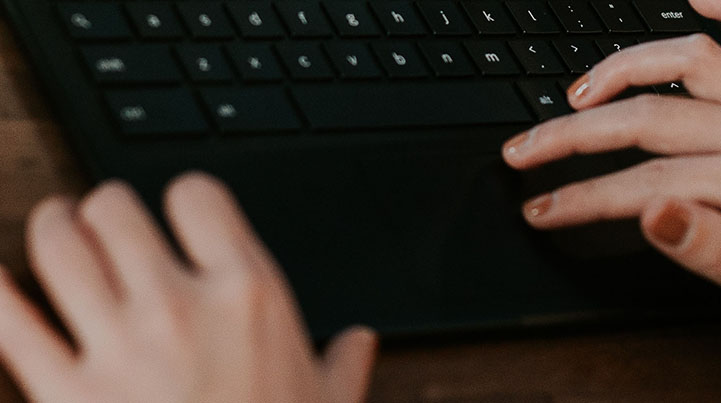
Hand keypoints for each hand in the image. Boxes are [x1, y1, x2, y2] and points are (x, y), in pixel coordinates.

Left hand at [0, 173, 376, 401]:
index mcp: (247, 296)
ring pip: (59, 245)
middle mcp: (178, 306)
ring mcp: (116, 346)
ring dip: (53, 226)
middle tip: (107, 220)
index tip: (182, 213)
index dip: (185, 197)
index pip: (197, 196)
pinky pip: (10, 321)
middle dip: (107, 208)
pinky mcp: (62, 394)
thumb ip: (343, 365)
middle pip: (115, 207)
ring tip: (56, 225)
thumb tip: (360, 343)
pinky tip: (1, 280)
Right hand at [503, 0, 720, 347]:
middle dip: (574, 134)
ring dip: (627, 67)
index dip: (582, 197)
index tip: (539, 209)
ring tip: (581, 91)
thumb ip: (719, 252)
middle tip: (526, 149)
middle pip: (650, 116)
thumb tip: (651, 213)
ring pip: (694, 62)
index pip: (647, 183)